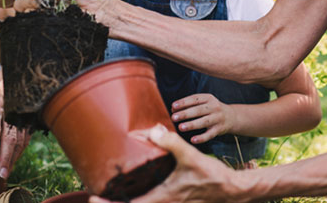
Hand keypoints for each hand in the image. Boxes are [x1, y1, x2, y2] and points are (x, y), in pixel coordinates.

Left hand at [0, 70, 29, 178]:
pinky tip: (14, 160)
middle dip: (5, 157)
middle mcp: (13, 107)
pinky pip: (26, 137)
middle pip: (10, 136)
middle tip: (0, 173)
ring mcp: (24, 113)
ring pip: (21, 139)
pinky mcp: (31, 118)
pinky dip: (20, 150)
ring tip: (6, 171)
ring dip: (14, 157)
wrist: (19, 74)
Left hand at [89, 125, 241, 202]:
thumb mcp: (191, 156)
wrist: (232, 190)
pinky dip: (140, 200)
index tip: (94, 199)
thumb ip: (171, 142)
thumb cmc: (213, 176)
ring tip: (110, 194)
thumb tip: (152, 131)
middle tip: (95, 196)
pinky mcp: (175, 202)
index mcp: (164, 198)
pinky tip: (135, 190)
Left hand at [171, 94, 233, 143]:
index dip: (184, 102)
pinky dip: (202, 137)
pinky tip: (193, 140)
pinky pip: (210, 134)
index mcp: (208, 98)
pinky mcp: (220, 129)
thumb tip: (173, 109)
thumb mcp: (204, 103)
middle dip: (185, 114)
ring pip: (204, 122)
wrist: (231, 116)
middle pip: (198, 110)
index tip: (173, 106)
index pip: (195, 99)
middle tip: (173, 117)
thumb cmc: (211, 109)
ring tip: (181, 127)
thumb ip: (190, 105)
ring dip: (192, 124)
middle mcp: (214, 107)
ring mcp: (217, 118)